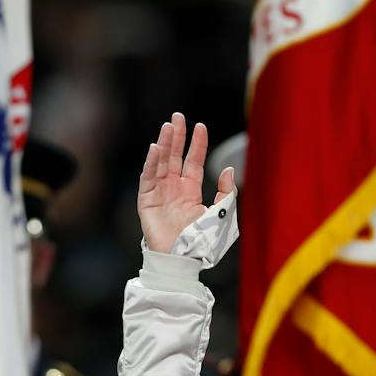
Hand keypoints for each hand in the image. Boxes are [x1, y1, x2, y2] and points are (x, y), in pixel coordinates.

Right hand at [136, 111, 234, 253]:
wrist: (184, 259)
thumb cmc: (202, 242)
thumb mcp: (222, 214)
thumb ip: (227, 192)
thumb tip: (228, 169)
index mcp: (190, 191)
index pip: (192, 161)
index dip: (196, 144)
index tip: (200, 126)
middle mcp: (174, 189)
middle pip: (174, 157)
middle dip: (177, 136)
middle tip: (178, 117)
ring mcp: (160, 194)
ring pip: (161, 163)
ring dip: (164, 144)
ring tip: (168, 126)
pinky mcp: (147, 202)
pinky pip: (148, 178)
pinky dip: (151, 163)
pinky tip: (155, 148)